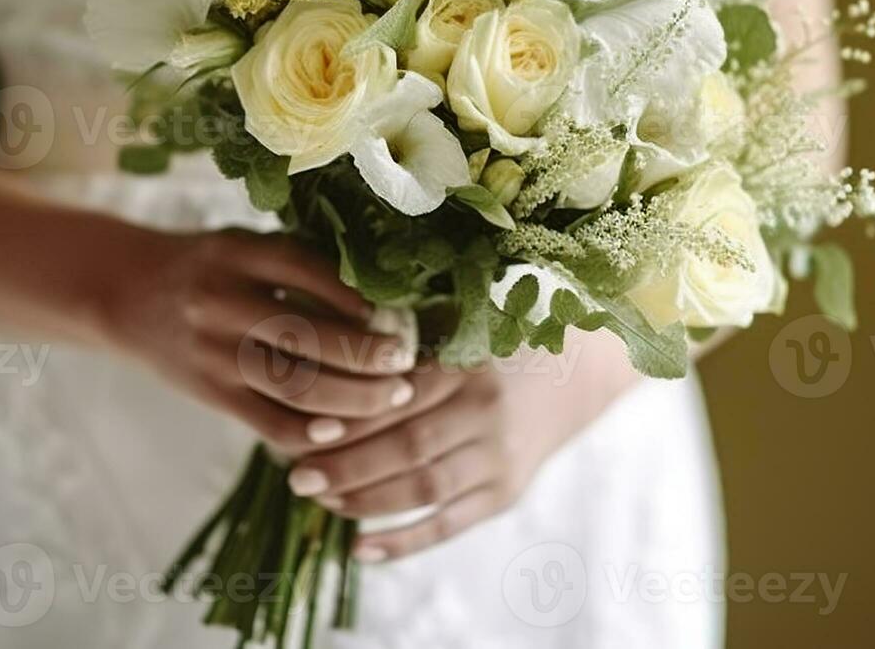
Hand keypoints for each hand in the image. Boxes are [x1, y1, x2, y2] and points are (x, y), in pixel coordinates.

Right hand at [100, 228, 417, 456]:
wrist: (127, 292)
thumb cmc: (210, 266)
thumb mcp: (245, 244)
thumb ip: (300, 260)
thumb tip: (388, 289)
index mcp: (236, 253)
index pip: (303, 270)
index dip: (354, 296)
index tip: (397, 313)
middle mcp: (221, 301)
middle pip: (304, 334)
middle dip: (365, 354)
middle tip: (408, 363)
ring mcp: (213, 352)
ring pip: (292, 384)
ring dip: (352, 397)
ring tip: (393, 398)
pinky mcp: (210, 393)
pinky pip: (267, 422)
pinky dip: (309, 432)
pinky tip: (343, 430)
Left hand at [284, 335, 641, 561]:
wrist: (576, 374)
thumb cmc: (497, 342)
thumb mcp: (462, 325)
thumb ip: (406, 339)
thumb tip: (325, 356)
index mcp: (470, 361)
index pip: (398, 395)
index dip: (350, 415)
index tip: (302, 425)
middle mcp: (488, 410)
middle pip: (407, 446)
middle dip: (346, 466)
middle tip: (298, 475)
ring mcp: (500, 456)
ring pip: (424, 488)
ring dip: (366, 502)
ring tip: (322, 502)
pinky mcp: (506, 492)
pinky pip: (450, 525)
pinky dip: (403, 542)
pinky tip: (359, 549)